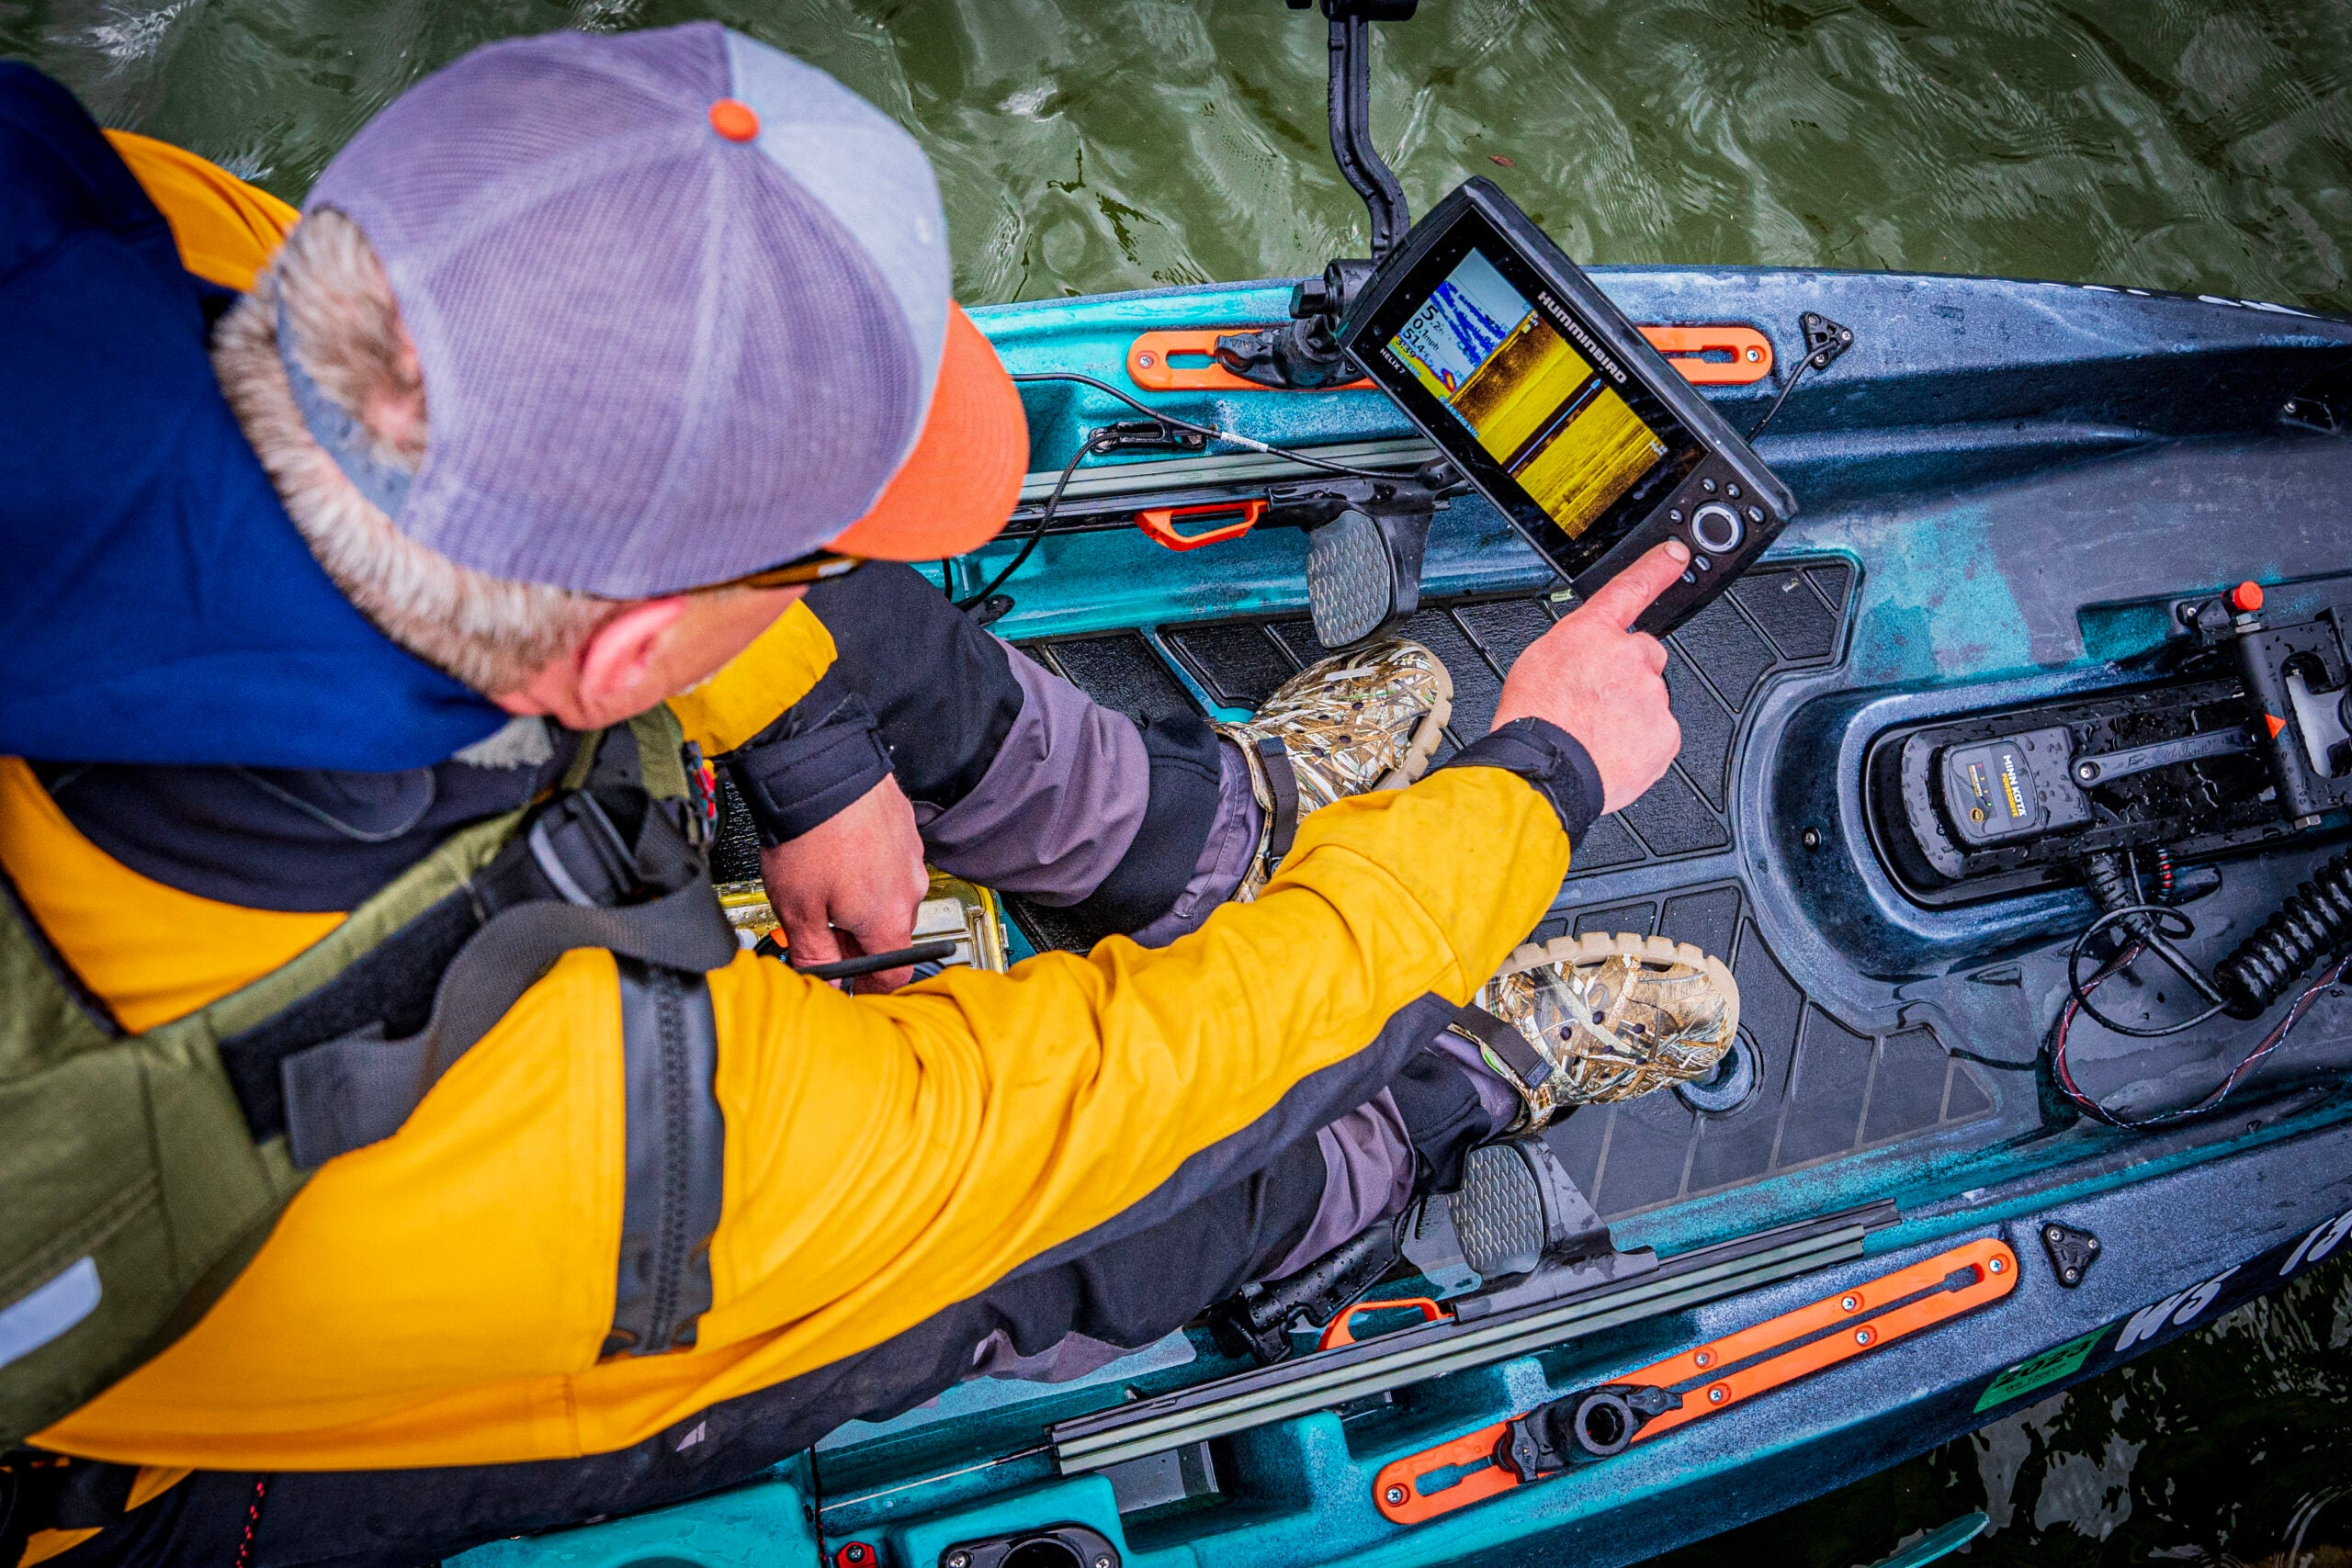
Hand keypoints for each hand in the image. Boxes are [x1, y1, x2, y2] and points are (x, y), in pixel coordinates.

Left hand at [759, 775, 928, 992]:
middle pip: (888, 934)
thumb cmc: (809, 834)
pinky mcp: (905, 829)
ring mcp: (911, 857)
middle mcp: (911, 891)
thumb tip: (825, 985)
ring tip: (822, 881)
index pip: (892, 974)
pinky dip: (868, 867)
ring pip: (889, 896)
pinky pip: (890, 862)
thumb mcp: (798, 910)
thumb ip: (815, 955)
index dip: (867, 985)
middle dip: (856, 940)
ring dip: (862, 901)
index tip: (848, 983)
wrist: (819, 768)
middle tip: (818, 928)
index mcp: (888, 920)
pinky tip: (836, 852)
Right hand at [1490, 539, 1687, 814]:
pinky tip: (1612, 749)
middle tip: (1597, 700)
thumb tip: (1586, 654)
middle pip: (1644, 655)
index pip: (1633, 587)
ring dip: (1631, 710)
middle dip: (1628, 673)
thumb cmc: (1534, 718)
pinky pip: (1658, 732)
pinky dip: (1640, 742)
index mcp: (1594, 632)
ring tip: (1595, 732)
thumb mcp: (1539, 661)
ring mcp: (1652, 694)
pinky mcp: (1666, 732)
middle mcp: (1630, 655)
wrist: (1547, 769)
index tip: (1677, 555)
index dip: (1658, 568)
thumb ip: (1576, 647)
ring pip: (1650, 697)